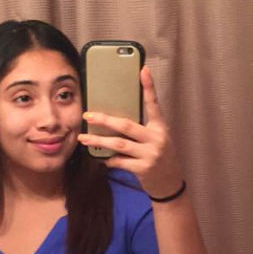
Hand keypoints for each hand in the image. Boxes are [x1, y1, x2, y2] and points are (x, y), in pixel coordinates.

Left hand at [77, 66, 183, 198]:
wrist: (170, 183)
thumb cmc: (159, 156)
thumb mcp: (156, 139)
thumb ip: (142, 129)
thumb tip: (114, 119)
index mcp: (160, 127)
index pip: (154, 104)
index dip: (149, 87)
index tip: (143, 70)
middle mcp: (156, 139)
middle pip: (126, 125)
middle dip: (104, 120)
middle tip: (87, 116)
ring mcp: (150, 154)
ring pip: (119, 144)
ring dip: (99, 142)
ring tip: (83, 139)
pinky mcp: (143, 169)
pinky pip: (120, 162)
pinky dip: (109, 160)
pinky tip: (102, 158)